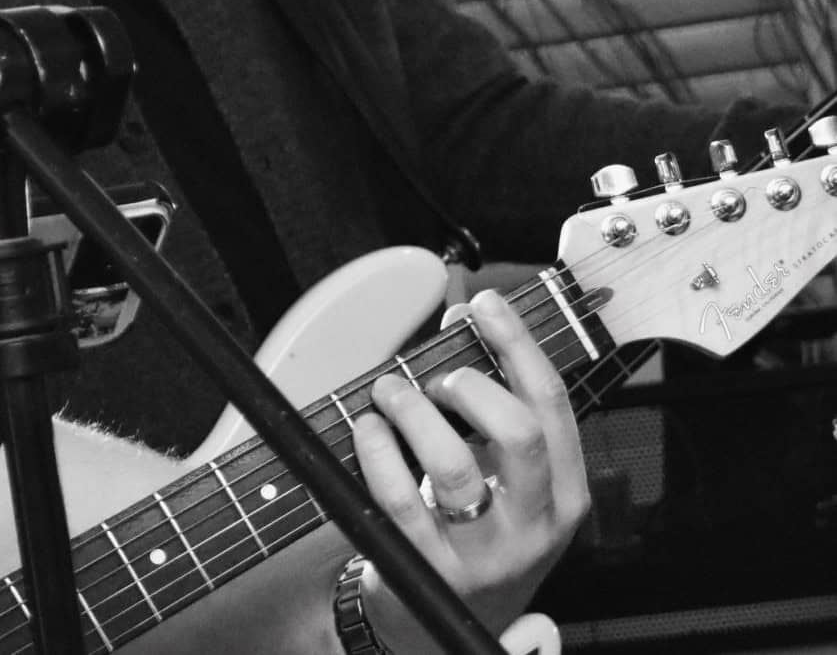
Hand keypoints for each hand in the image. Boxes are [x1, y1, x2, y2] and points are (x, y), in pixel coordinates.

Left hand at [346, 288, 588, 650]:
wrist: (448, 624)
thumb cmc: (479, 536)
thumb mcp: (506, 480)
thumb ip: (490, 407)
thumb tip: (461, 322)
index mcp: (563, 495)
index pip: (552, 406)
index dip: (517, 346)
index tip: (485, 306)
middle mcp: (532, 525)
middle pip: (519, 434)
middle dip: (471, 387)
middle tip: (438, 379)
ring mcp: (482, 552)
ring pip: (454, 466)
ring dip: (413, 413)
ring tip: (390, 395)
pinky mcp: (428, 568)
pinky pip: (397, 496)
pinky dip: (375, 450)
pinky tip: (365, 430)